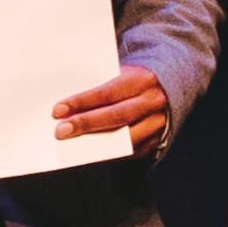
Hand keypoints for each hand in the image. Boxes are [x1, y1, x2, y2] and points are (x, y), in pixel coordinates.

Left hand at [52, 70, 174, 154]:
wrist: (169, 86)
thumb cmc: (135, 80)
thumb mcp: (122, 73)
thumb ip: (101, 85)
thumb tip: (70, 105)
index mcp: (141, 79)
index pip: (107, 92)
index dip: (82, 102)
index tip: (58, 110)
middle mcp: (153, 101)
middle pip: (117, 116)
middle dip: (86, 124)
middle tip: (60, 131)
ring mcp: (158, 122)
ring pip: (126, 137)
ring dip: (97, 143)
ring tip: (72, 144)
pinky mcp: (159, 139)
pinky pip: (132, 151)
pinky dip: (110, 153)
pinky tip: (91, 152)